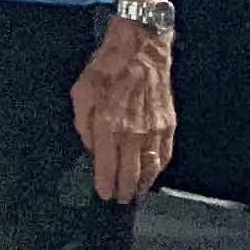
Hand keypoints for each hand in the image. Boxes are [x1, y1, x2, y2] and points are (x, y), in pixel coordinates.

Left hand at [69, 18, 174, 202]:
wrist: (141, 48)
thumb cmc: (106, 67)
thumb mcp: (81, 92)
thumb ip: (83, 124)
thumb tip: (90, 148)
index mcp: (108, 125)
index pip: (106, 165)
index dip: (105, 184)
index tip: (103, 195)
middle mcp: (133, 132)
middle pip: (130, 173)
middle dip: (124, 190)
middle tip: (119, 201)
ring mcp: (154, 130)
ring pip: (151, 168)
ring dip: (143, 185)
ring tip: (136, 194)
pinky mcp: (169, 125)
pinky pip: (165, 155)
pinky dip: (159, 169)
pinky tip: (153, 175)